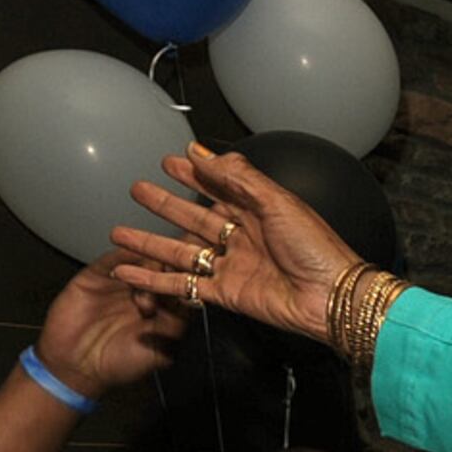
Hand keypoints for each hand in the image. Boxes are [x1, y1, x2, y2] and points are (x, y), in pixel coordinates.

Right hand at [31, 257, 186, 399]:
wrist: (75, 366)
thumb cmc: (119, 365)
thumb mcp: (159, 351)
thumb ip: (176, 326)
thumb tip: (193, 303)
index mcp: (167, 311)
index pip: (187, 287)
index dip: (197, 277)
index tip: (209, 265)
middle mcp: (148, 293)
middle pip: (167, 267)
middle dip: (178, 258)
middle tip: (187, 248)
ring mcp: (124, 282)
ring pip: (143, 260)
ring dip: (152, 259)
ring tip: (158, 257)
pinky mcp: (99, 275)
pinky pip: (113, 260)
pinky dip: (123, 255)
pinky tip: (129, 253)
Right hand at [111, 145, 355, 343]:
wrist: (332, 297)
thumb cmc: (316, 249)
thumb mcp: (278, 202)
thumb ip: (239, 177)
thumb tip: (205, 153)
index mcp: (259, 210)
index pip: (219, 187)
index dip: (194, 174)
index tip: (170, 161)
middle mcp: (244, 237)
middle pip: (195, 217)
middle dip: (166, 204)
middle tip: (138, 190)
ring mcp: (233, 266)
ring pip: (183, 252)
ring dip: (151, 242)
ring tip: (119, 232)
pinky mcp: (227, 294)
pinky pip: (184, 285)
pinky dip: (155, 280)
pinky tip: (130, 270)